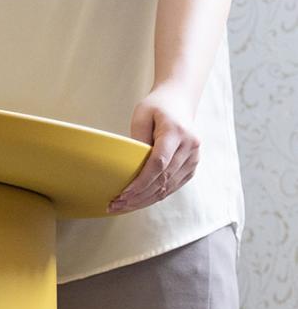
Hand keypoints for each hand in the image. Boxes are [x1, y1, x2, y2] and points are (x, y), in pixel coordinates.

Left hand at [107, 83, 200, 213]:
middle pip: (163, 179)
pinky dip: (155, 196)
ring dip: (144, 200)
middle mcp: (190, 146)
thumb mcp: (141, 116)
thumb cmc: (156, 107)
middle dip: (138, 196)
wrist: (179, 102)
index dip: (141, 182)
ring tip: (122, 206)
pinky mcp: (192, 166)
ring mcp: (194, 157)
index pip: (159, 163)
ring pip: (168, 187)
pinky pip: (173, 186)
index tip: (123, 194)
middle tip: (115, 205)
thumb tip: (130, 167)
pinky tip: (138, 201)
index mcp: (176, 132)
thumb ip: (137, 139)